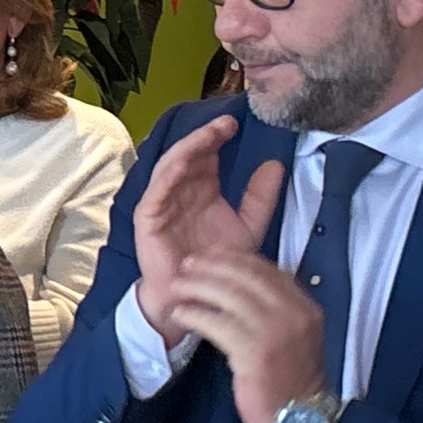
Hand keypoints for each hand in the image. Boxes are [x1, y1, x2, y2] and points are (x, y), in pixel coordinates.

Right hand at [130, 117, 284, 348]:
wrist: (196, 298)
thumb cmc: (217, 265)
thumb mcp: (248, 226)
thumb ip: (260, 198)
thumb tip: (275, 165)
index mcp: (201, 190)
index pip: (207, 155)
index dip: (218, 137)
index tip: (236, 124)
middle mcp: (180, 191)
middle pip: (189, 154)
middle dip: (205, 136)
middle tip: (224, 124)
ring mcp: (162, 202)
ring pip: (171, 165)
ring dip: (188, 147)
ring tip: (208, 135)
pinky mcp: (148, 217)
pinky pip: (156, 189)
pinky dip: (169, 173)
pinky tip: (185, 161)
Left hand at [169, 248, 325, 422]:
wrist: (299, 421)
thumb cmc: (290, 380)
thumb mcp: (295, 336)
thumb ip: (276, 308)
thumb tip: (240, 281)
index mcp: (305, 308)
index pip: (266, 270)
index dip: (234, 258)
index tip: (211, 255)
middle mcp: (294, 316)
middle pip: (246, 276)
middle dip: (211, 266)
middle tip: (187, 264)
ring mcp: (276, 333)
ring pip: (229, 296)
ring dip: (198, 287)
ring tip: (178, 286)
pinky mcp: (255, 353)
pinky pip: (217, 323)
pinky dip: (195, 314)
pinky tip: (181, 313)